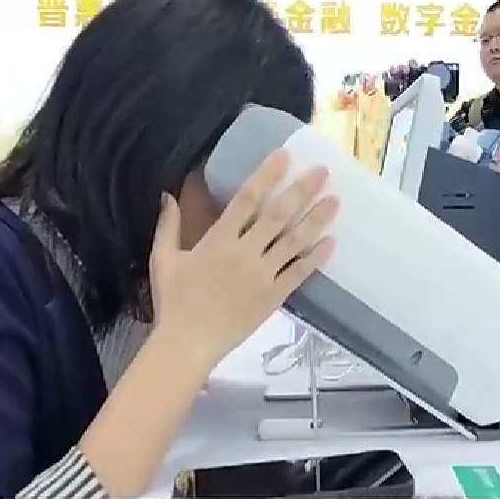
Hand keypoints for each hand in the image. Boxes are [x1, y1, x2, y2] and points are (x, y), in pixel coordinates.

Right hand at [149, 150, 338, 361]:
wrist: (188, 343)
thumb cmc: (173, 301)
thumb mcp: (163, 259)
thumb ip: (168, 225)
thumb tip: (168, 194)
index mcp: (218, 240)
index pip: (247, 199)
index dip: (267, 175)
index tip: (285, 156)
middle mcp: (245, 252)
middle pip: (278, 214)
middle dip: (301, 190)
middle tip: (322, 171)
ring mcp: (262, 275)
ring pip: (295, 241)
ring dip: (316, 219)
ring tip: (335, 201)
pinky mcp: (274, 296)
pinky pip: (299, 273)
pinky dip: (316, 257)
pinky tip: (331, 242)